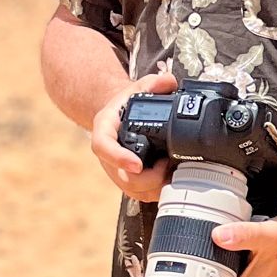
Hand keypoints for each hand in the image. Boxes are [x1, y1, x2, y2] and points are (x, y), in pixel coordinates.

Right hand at [90, 71, 177, 202]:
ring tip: (173, 169)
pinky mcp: (130, 182)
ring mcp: (118, 171)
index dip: (119, 158)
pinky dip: (159, 190)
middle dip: (149, 178)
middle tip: (168, 164)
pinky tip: (173, 177)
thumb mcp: (137, 88)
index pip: (103, 147)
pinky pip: (143, 195)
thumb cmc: (127, 105)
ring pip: (135, 191)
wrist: (120, 118)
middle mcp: (108, 156)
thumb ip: (153, 82)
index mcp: (104, 131)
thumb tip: (169, 82)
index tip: (137, 164)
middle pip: (124, 178)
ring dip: (156, 186)